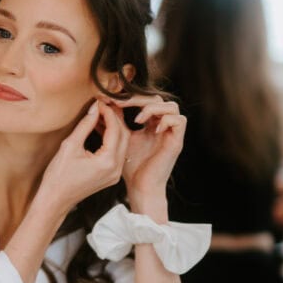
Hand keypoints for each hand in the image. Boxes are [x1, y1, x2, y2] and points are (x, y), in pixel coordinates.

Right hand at [38, 100, 128, 215]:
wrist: (55, 201)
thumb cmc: (58, 177)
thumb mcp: (69, 146)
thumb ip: (85, 125)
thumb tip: (94, 108)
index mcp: (108, 161)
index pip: (115, 129)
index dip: (108, 113)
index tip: (99, 102)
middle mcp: (116, 169)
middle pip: (124, 135)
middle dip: (115, 118)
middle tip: (103, 105)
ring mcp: (115, 174)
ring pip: (122, 144)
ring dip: (114, 128)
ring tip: (100, 115)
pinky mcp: (110, 176)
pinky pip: (117, 153)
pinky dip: (111, 139)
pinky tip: (100, 129)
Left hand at [107, 96, 185, 211]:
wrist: (140, 187)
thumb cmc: (131, 166)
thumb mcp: (121, 138)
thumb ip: (115, 122)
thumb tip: (102, 104)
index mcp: (151, 124)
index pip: (145, 100)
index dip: (130, 96)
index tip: (110, 98)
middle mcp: (163, 126)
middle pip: (158, 99)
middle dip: (138, 98)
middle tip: (120, 103)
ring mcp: (171, 134)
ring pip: (172, 106)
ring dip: (153, 108)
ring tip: (137, 119)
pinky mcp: (177, 142)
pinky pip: (180, 121)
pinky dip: (166, 121)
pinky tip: (151, 130)